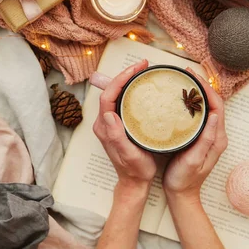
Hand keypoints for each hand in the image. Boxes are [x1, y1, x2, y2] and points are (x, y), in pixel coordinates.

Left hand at [92, 59, 156, 189]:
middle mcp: (105, 123)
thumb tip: (108, 114)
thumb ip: (116, 136)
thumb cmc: (134, 170)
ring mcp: (111, 123)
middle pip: (111, 91)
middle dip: (125, 75)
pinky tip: (143, 88)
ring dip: (128, 81)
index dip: (120, 79)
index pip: (108, 95)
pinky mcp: (119, 125)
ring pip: (117, 95)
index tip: (136, 69)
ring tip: (144, 72)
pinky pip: (122, 102)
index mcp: (105, 127)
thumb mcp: (128, 155)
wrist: (135, 182)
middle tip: (143, 65)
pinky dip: (131, 91)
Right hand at [163, 68, 227, 198]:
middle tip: (186, 74)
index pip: (218, 106)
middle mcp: (215, 135)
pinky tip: (179, 99)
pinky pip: (198, 115)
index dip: (207, 89)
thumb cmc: (185, 179)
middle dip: (202, 86)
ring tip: (183, 81)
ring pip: (206, 108)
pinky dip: (190, 103)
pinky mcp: (199, 138)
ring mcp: (208, 136)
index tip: (193, 77)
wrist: (181, 195)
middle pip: (213, 103)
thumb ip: (206, 138)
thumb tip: (216, 115)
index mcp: (217, 138)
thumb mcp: (195, 160)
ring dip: (197, 93)